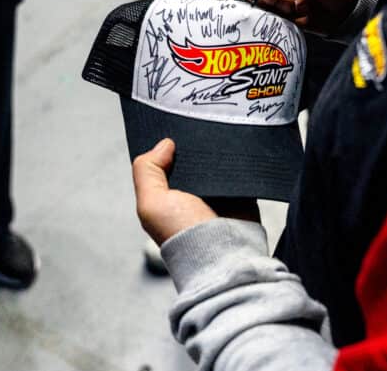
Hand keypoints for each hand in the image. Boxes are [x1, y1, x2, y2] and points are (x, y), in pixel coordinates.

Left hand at [133, 139, 259, 245]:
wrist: (224, 253)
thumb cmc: (185, 236)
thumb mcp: (151, 205)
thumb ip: (146, 171)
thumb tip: (165, 145)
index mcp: (168, 195)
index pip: (165, 161)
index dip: (167, 147)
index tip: (174, 135)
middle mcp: (191, 193)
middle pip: (192, 156)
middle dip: (194, 147)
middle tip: (198, 142)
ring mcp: (216, 192)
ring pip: (215, 159)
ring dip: (217, 152)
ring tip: (217, 149)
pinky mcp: (240, 191)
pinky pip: (238, 167)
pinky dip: (238, 160)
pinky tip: (233, 157)